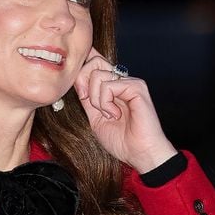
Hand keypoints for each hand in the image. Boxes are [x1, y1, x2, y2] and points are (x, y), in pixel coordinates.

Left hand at [73, 47, 176, 172]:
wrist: (139, 154)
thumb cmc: (121, 139)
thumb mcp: (94, 116)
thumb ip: (87, 96)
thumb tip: (75, 77)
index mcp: (111, 85)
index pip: (95, 60)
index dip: (82, 66)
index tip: (81, 92)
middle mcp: (121, 79)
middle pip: (93, 61)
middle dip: (82, 82)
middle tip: (90, 103)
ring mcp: (129, 81)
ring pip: (97, 74)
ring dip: (96, 99)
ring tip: (109, 114)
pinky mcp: (136, 86)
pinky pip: (108, 85)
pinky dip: (105, 103)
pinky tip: (116, 114)